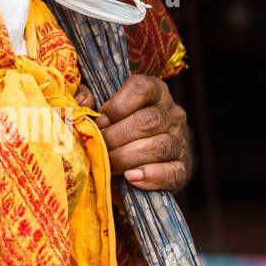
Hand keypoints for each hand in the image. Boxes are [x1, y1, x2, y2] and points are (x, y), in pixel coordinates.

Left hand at [95, 74, 191, 191]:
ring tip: (109, 165)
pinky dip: (149, 176)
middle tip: (98, 148)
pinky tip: (131, 178)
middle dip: (116, 137)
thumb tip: (82, 100)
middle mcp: (172, 113)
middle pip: (147, 121)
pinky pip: (172, 172)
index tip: (100, 121)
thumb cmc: (113, 129)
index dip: (116, 106)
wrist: (132, 164)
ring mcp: (180, 140)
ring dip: (126, 158)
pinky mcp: (183, 167)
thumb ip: (86, 98)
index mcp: (154, 91)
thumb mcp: (99, 109)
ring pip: (158, 147)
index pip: (141, 88)